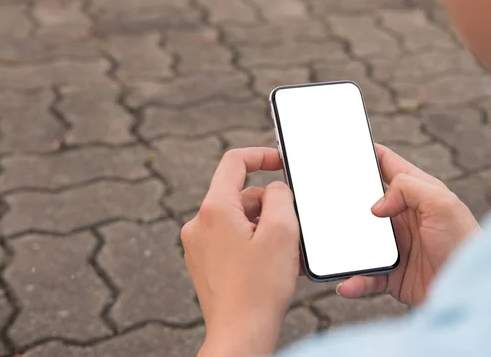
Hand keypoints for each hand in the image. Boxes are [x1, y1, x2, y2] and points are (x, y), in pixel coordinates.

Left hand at [181, 148, 299, 356]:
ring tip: (284, 254)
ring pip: (239, 219)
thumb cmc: (260, 289)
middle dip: (270, 206)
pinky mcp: (204, 263)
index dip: (261, 155)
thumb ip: (280, 196)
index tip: (281, 161)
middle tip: (291, 229)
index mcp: (214, 210)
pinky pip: (232, 239)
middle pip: (241, 195)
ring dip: (264, 228)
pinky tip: (271, 264)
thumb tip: (275, 188)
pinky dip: (253, 243)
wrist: (240, 335)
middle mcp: (199, 224)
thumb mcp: (281, 232)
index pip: (234, 162)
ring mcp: (199, 245)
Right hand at [337, 145, 479, 306]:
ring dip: (344, 245)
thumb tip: (375, 207)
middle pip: (364, 203)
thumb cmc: (465, 243)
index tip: (343, 148)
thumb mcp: (442, 203)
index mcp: (416, 193)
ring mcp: (395, 246)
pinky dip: (353, 281)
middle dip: (344, 202)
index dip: (366, 153)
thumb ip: (408, 188)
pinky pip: (365, 276)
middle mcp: (403, 217)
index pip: (386, 164)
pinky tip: (345, 284)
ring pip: (359, 241)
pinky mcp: (392, 275)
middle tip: (323, 201)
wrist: (472, 291)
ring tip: (329, 251)